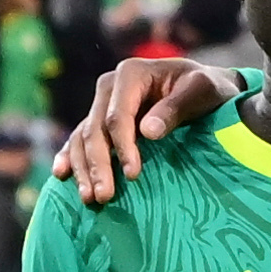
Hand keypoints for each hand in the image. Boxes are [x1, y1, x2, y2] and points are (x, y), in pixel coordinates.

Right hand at [59, 56, 234, 202]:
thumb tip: (148, 133)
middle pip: (96, 130)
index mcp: (131, 74)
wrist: (203, 86)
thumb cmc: (208, 88)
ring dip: (83, 168)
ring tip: (89, 197)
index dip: (123, 147)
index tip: (133, 175)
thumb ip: (177, 108)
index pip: (118, 116)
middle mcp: (110, 87)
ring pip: (84, 137)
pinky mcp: (102, 119)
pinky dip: (71, 157)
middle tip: (104, 196)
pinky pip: (80, 138)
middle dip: (98, 165)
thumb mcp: (203, 91)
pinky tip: (62, 175)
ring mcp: (103, 103)